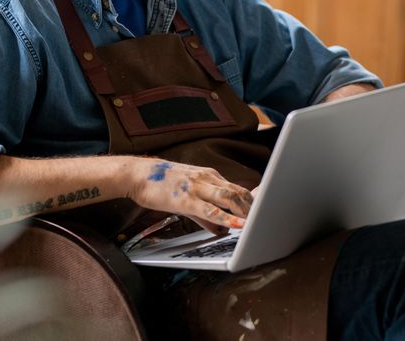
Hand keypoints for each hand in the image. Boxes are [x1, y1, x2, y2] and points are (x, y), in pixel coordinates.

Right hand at [125, 158, 253, 234]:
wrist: (138, 174)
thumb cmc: (161, 185)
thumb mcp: (187, 198)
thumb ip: (205, 215)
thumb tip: (220, 230)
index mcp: (209, 176)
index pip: (238, 188)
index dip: (253, 201)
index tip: (264, 212)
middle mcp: (207, 178)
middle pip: (238, 192)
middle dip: (254, 208)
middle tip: (265, 221)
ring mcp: (198, 187)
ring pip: (229, 198)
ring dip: (244, 212)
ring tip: (256, 224)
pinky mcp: (187, 199)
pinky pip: (210, 210)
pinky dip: (226, 218)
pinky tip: (236, 225)